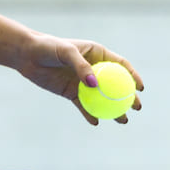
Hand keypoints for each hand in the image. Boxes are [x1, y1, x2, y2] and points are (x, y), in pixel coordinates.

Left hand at [15, 36, 143, 123]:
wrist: (28, 56)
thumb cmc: (49, 48)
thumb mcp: (66, 53)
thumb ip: (81, 66)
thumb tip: (94, 84)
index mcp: (97, 54)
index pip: (121, 66)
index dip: (133, 77)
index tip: (141, 88)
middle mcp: (93, 69)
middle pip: (116, 85)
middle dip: (128, 98)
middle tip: (137, 108)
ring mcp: (83, 82)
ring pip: (102, 98)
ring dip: (113, 110)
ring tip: (122, 121)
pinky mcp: (71, 93)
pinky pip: (83, 106)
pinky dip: (89, 114)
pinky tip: (96, 122)